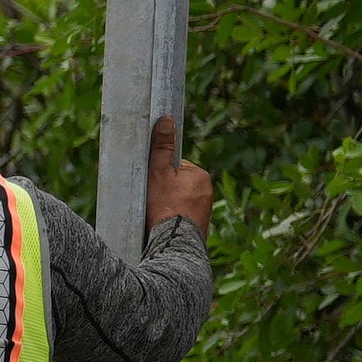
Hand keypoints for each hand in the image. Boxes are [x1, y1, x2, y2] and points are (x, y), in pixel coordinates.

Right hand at [143, 114, 215, 235]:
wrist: (175, 241)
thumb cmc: (164, 205)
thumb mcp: (157, 172)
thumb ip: (162, 147)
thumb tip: (166, 120)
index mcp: (200, 174)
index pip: (176, 166)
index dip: (161, 173)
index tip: (153, 184)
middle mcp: (208, 190)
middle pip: (180, 183)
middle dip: (167, 189)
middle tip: (154, 199)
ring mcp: (207, 208)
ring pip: (183, 199)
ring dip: (172, 203)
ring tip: (158, 213)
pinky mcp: (203, 224)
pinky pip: (186, 214)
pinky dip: (177, 216)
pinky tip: (166, 223)